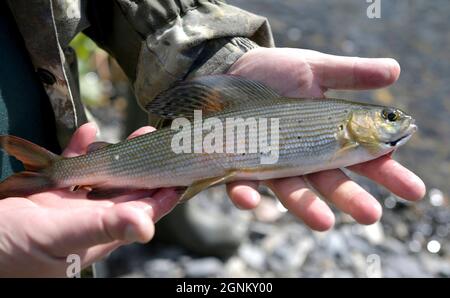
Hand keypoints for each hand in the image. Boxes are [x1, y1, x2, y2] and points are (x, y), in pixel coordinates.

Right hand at [0, 123, 178, 276]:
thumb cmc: (11, 253)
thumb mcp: (60, 237)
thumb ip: (103, 228)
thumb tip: (148, 227)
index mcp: (101, 234)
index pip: (144, 211)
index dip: (165, 193)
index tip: (184, 171)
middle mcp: (91, 219)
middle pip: (128, 189)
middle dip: (146, 165)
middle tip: (161, 140)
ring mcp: (70, 206)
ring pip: (103, 176)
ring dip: (119, 155)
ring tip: (138, 132)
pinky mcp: (48, 194)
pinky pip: (70, 167)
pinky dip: (79, 150)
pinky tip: (88, 131)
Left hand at [226, 47, 425, 230]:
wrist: (232, 68)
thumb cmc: (275, 70)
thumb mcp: (314, 68)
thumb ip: (350, 73)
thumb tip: (395, 71)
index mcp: (326, 136)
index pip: (363, 158)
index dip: (388, 173)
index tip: (413, 190)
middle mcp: (302, 156)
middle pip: (331, 182)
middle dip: (351, 199)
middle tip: (372, 215)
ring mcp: (271, 164)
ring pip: (292, 191)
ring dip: (306, 207)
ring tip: (324, 223)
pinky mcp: (239, 165)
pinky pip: (242, 184)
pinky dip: (247, 193)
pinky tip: (251, 200)